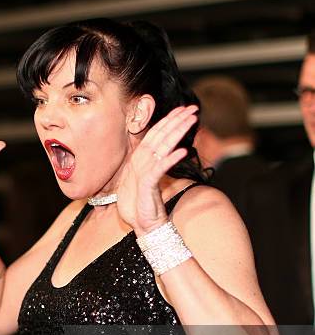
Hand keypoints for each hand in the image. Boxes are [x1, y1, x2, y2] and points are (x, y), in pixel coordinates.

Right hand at [116, 105, 197, 232]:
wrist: (144, 225)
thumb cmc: (147, 204)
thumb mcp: (152, 179)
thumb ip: (158, 163)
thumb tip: (172, 150)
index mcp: (142, 159)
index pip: (157, 133)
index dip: (171, 120)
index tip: (185, 110)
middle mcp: (142, 162)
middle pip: (160, 135)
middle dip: (177, 120)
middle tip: (192, 109)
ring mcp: (143, 172)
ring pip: (161, 147)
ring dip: (176, 133)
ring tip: (190, 121)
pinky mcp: (146, 185)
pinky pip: (159, 169)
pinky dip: (170, 160)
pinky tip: (182, 152)